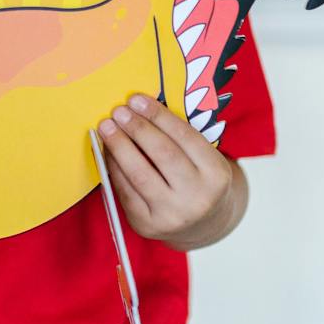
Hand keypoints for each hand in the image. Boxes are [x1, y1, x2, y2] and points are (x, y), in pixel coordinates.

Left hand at [97, 94, 238, 247]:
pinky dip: (113, 168)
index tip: (136, 99)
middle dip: (137, 128)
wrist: (201, 224)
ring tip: (106, 127)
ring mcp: (172, 214)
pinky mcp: (147, 225)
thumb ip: (179, 136)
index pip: (184, 137)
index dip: (158, 115)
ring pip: (139, 174)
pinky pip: (125, 191)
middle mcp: (197, 197)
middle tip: (118, 111)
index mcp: (216, 174)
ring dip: (119, 146)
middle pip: (162, 154)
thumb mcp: (204, 159)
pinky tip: (107, 151)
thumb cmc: (198, 179)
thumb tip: (140, 108)